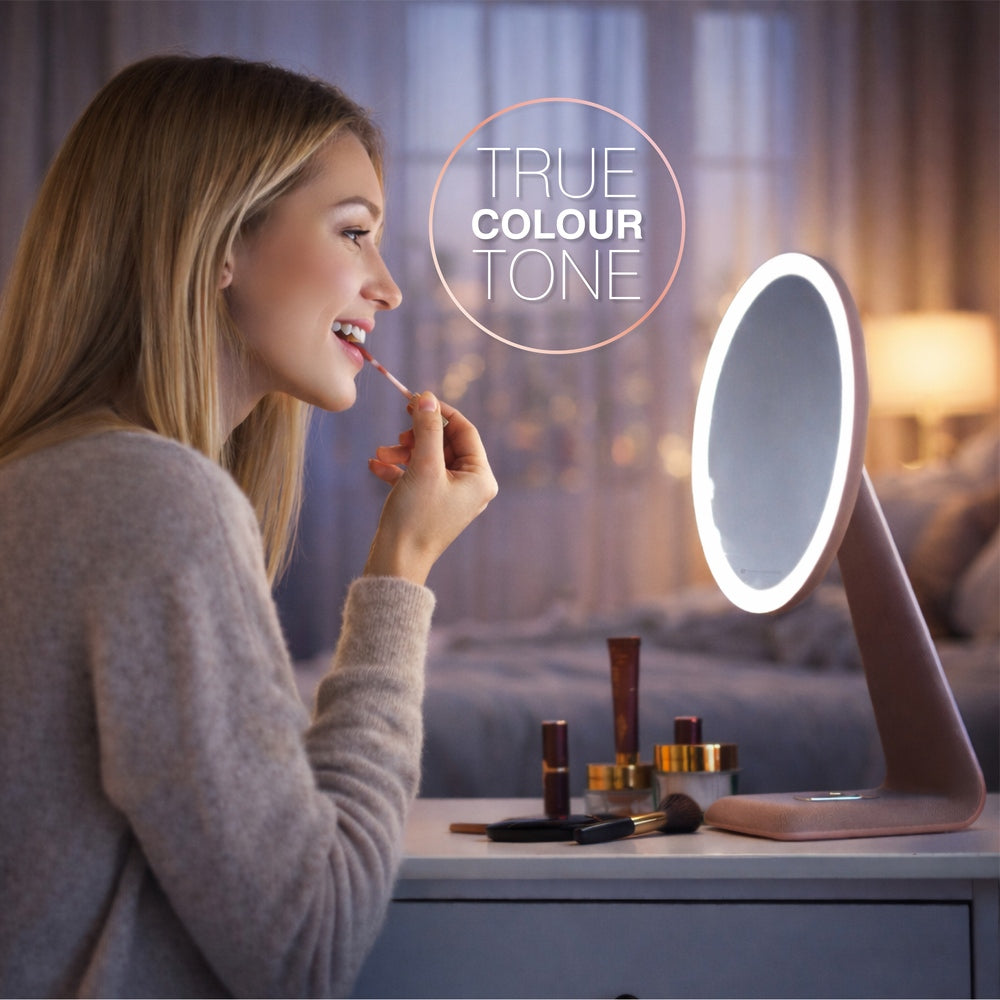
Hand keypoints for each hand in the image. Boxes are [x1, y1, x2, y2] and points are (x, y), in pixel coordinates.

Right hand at [364, 392, 497, 585]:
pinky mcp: (431, 505)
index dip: (440, 412)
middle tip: (398, 433)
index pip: (465, 431)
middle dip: (417, 436)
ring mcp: (451, 497)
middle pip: (445, 444)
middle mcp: (471, 487)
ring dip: (403, 451)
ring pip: (428, 459)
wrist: (396, 563)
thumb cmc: (415, 517)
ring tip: (380, 453)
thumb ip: (427, 429)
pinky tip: (375, 466)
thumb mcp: (423, 466)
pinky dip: (398, 468)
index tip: (415, 399)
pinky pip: (417, 476)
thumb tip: (428, 398)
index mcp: (481, 478)